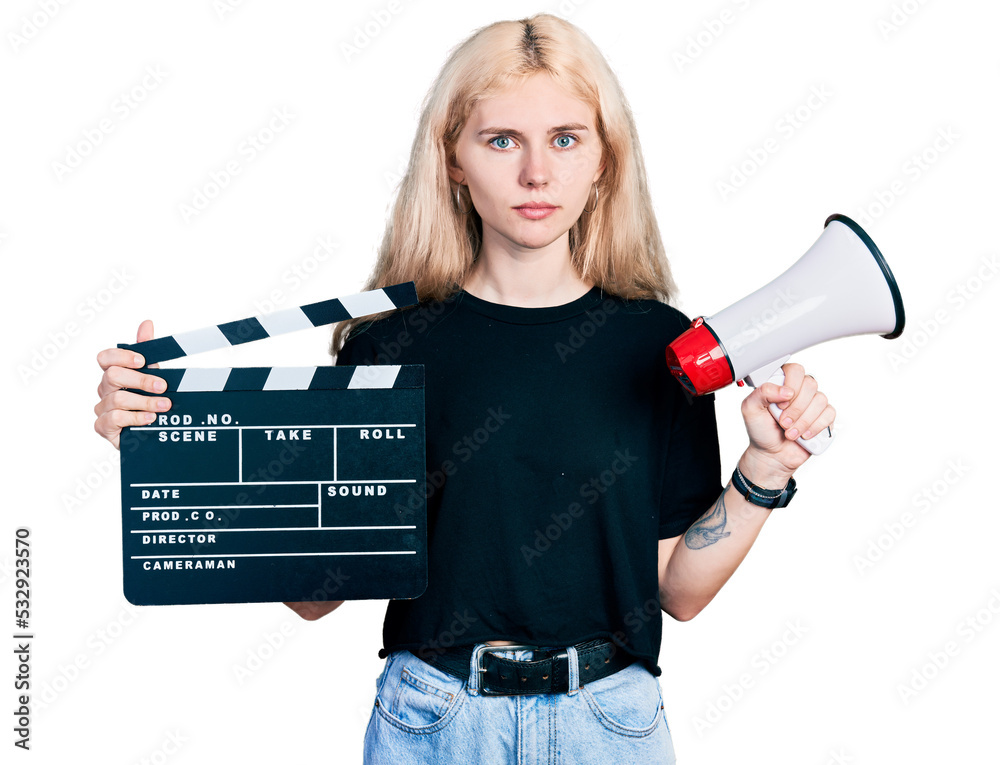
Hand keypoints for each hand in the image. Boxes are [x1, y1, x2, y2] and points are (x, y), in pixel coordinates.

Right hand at [94, 320, 171, 449]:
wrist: (153, 433)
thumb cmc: (150, 401)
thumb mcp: (154, 374)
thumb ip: (148, 350)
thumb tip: (147, 323)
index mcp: (114, 373)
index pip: (105, 357)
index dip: (122, 357)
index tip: (143, 361)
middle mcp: (105, 389)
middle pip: (113, 376)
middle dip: (141, 380)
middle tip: (163, 387)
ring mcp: (102, 408)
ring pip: (117, 399)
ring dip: (145, 402)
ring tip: (164, 406)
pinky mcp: (103, 427)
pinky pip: (114, 418)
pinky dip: (136, 418)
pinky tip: (150, 418)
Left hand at [738, 362, 834, 485]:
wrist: (771, 455)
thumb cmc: (760, 430)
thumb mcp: (750, 409)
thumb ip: (762, 393)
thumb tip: (786, 390)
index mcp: (782, 383)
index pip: (795, 370)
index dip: (791, 385)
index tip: (780, 404)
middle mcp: (799, 390)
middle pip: (810, 385)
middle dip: (796, 408)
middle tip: (783, 422)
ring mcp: (812, 404)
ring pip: (820, 400)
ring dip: (804, 420)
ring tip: (790, 432)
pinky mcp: (823, 418)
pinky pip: (829, 414)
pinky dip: (816, 426)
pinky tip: (804, 435)